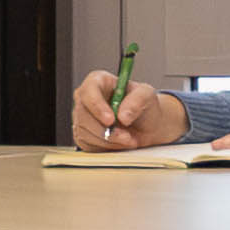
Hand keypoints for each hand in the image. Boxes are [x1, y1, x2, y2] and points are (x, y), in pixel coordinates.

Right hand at [67, 70, 186, 150]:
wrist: (146, 126)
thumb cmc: (143, 106)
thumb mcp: (147, 95)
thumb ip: (137, 100)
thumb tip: (123, 115)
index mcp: (98, 81)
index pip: (89, 91)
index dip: (97, 106)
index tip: (111, 119)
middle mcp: (86, 99)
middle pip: (84, 115)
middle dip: (107, 130)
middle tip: (126, 136)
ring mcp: (82, 118)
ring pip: (86, 133)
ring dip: (110, 140)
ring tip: (128, 138)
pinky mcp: (83, 136)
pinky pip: (89, 145)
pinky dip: (107, 147)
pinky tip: (120, 143)